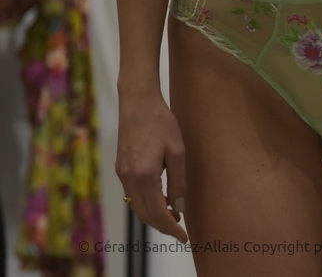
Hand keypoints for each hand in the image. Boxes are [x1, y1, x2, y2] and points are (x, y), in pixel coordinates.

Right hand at [116, 90, 188, 242]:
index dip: (171, 228)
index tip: (184, 237)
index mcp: (145, 176)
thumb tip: (179, 208)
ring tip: (172, 215)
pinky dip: (145, 204)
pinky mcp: (120, 168)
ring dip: (153, 216)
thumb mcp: (177, 150)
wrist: (137, 102)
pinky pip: (133, 195)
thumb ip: (178, 182)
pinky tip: (159, 199)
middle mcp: (129, 179)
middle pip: (145, 215)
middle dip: (162, 226)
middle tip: (180, 229)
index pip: (158, 214)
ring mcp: (122, 174)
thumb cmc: (161, 122)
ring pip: (137, 207)